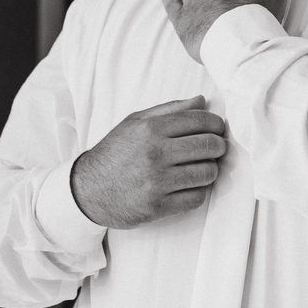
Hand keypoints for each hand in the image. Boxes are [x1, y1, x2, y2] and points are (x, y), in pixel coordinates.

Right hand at [70, 96, 227, 228]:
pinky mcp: (158, 207)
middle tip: (217, 148)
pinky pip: (196, 198)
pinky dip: (198, 192)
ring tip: (203, 167)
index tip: (218, 129)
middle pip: (209, 146)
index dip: (216, 124)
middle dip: (219, 146)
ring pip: (207, 173)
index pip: (200, 121)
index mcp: (151, 129)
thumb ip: (170, 109)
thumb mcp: (135, 122)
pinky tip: (190, 186)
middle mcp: (155, 154)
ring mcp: (157, 182)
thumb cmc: (114, 153)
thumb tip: (201, 100)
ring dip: (211, 170)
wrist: (88, 189)